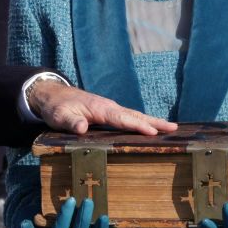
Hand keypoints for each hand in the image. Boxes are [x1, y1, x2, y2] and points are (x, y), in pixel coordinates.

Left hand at [27, 80, 177, 135]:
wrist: (53, 95)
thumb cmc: (57, 107)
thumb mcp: (59, 116)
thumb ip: (70, 122)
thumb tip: (82, 127)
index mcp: (100, 108)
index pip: (122, 118)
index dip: (138, 126)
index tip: (154, 132)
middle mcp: (108, 107)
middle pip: (135, 115)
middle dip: (154, 122)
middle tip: (174, 128)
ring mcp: (109, 109)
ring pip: (134, 115)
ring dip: (151, 121)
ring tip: (170, 128)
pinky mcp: (108, 113)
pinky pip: (128, 117)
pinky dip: (141, 122)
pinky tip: (149, 128)